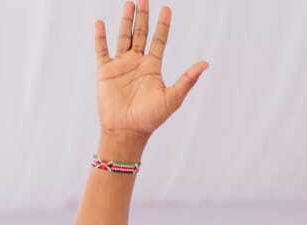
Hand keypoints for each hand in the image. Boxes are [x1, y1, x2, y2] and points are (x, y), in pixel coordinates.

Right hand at [94, 1, 208, 143]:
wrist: (127, 131)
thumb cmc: (151, 118)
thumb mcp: (173, 97)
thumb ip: (188, 79)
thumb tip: (206, 64)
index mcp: (153, 67)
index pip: (159, 40)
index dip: (163, 25)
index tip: (167, 8)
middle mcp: (137, 63)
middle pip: (141, 34)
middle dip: (143, 16)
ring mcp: (121, 66)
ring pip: (123, 37)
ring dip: (126, 21)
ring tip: (129, 3)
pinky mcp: (106, 72)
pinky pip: (102, 50)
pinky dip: (100, 37)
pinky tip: (100, 23)